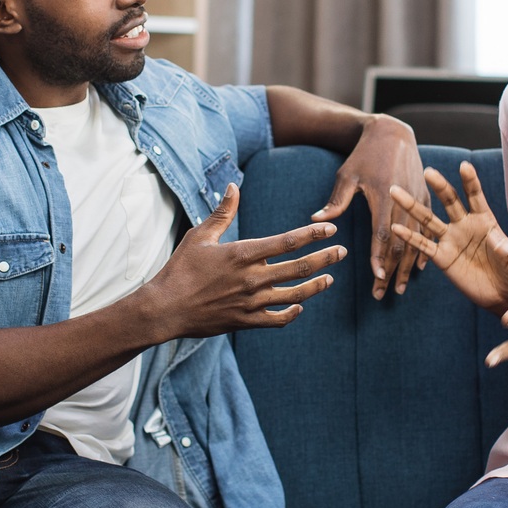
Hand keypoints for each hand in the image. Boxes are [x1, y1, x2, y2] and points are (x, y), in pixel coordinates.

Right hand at [137, 184, 346, 337]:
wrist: (165, 309)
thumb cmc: (180, 269)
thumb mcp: (199, 236)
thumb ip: (222, 212)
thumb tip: (233, 186)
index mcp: (242, 254)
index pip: (288, 241)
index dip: (312, 234)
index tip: (330, 229)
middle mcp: (252, 278)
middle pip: (299, 267)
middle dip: (325, 258)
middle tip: (342, 252)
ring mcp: (251, 302)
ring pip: (294, 295)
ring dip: (316, 286)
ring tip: (330, 279)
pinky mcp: (246, 321)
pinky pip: (278, 320)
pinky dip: (293, 313)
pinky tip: (300, 306)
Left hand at [312, 114, 426, 299]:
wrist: (392, 133)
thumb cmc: (364, 155)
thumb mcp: (347, 175)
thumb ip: (335, 201)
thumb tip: (316, 221)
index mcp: (383, 197)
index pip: (382, 235)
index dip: (380, 258)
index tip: (377, 278)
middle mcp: (404, 201)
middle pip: (400, 244)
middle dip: (392, 271)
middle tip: (383, 293)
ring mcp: (418, 200)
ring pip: (416, 240)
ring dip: (408, 266)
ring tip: (400, 288)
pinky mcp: (426, 198)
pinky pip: (428, 228)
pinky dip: (424, 248)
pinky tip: (420, 266)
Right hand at [387, 163, 507, 315]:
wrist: (506, 294)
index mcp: (485, 219)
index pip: (475, 196)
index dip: (470, 181)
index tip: (464, 166)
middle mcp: (465, 225)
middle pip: (449, 201)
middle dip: (439, 186)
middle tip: (427, 171)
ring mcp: (451, 240)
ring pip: (428, 219)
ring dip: (412, 206)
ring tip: (395, 190)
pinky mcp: (442, 258)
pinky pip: (423, 246)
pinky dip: (409, 237)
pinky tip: (395, 227)